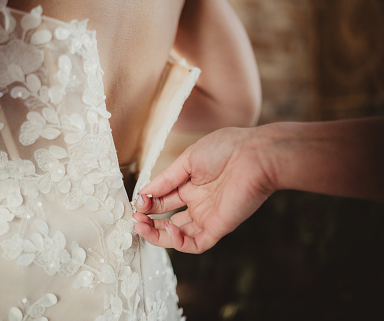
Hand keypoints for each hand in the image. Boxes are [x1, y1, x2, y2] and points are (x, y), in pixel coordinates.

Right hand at [133, 127, 274, 252]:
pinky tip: (169, 230)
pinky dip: (179, 243)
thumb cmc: (225, 149)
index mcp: (191, 185)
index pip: (163, 200)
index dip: (148, 203)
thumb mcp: (188, 161)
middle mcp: (198, 203)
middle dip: (149, 222)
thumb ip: (165, 180)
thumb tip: (143, 193)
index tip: (137, 201)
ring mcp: (208, 216)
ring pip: (179, 235)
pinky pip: (196, 243)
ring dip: (158, 235)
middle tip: (135, 220)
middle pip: (168, 220)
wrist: (256, 154)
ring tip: (142, 227)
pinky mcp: (219, 227)